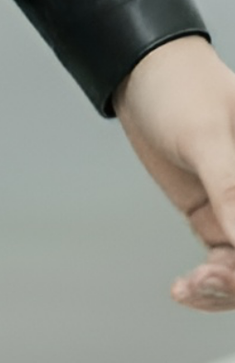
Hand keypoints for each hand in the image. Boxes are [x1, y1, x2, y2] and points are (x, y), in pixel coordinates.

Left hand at [115, 36, 234, 312]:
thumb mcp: (206, 136)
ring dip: (224, 287)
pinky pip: (224, 265)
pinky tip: (186, 289)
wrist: (137, 73)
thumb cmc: (180, 86)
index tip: (233, 265)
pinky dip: (209, 283)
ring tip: (192, 285)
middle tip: (211, 278)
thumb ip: (232, 189)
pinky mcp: (217, 217)